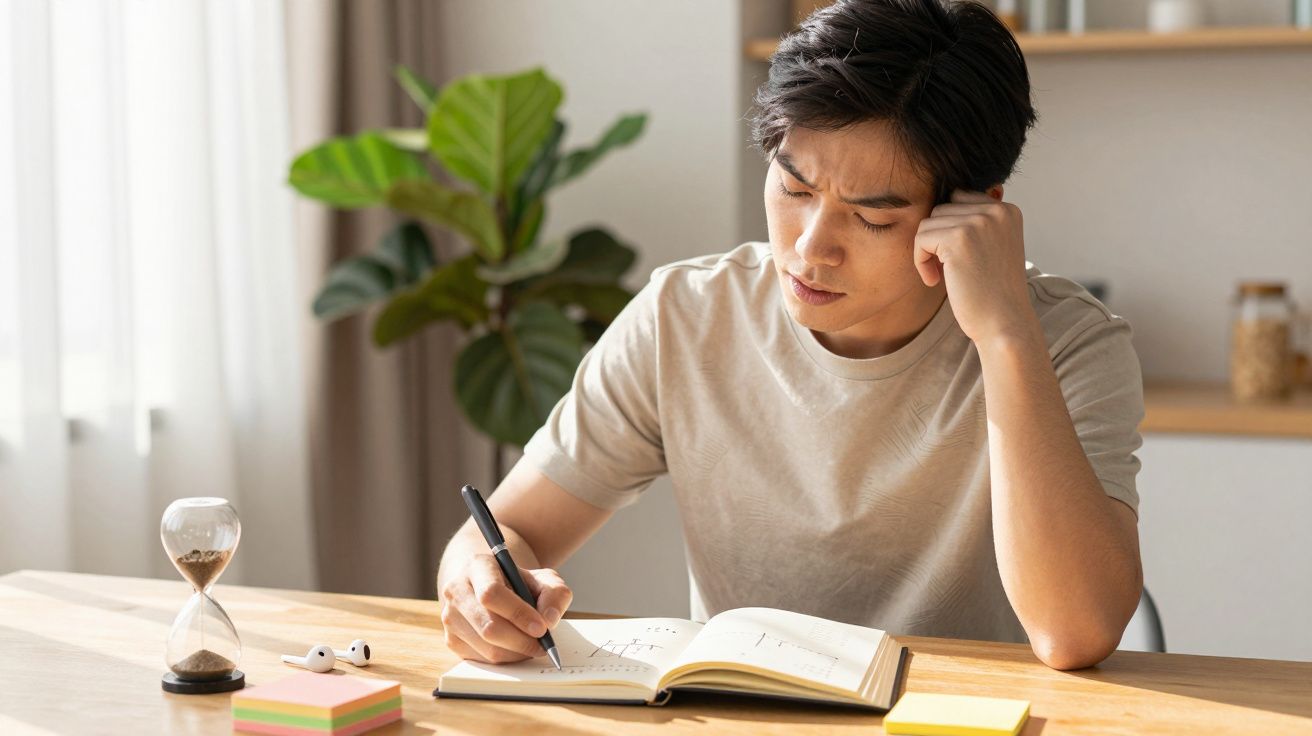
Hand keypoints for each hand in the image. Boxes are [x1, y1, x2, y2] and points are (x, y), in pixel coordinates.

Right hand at [439, 553, 572, 663]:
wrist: (487, 585)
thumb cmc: (517, 582)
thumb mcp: (542, 578)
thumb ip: (554, 594)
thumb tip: (549, 619)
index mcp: (477, 567)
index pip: (492, 594)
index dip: (518, 614)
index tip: (541, 628)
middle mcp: (456, 590)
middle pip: (488, 627)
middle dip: (521, 641)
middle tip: (542, 644)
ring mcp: (450, 617)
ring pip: (486, 648)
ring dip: (516, 653)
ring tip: (532, 645)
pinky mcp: (451, 640)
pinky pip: (481, 660)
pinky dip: (505, 659)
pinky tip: (515, 648)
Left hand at [913, 189, 1037, 346]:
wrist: (1005, 323)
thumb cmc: (993, 292)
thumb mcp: (994, 247)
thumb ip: (976, 224)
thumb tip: (940, 206)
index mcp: (1008, 210)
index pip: (960, 199)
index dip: (949, 228)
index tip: (954, 256)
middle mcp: (996, 210)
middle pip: (942, 209)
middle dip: (936, 240)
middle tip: (945, 269)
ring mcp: (978, 222)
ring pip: (928, 223)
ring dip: (926, 251)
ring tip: (940, 276)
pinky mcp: (958, 238)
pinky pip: (921, 239)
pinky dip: (920, 261)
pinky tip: (934, 280)